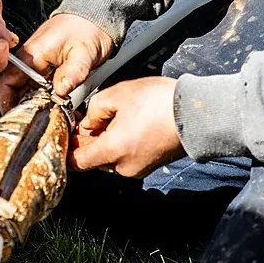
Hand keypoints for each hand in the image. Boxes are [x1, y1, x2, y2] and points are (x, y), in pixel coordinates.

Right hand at [0, 13, 113, 112]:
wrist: (96, 15)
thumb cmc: (89, 28)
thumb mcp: (84, 53)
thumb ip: (73, 73)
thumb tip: (60, 91)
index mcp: (32, 54)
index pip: (6, 81)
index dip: (6, 102)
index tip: (16, 118)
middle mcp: (30, 59)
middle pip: (13, 89)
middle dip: (21, 108)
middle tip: (34, 124)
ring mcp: (37, 63)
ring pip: (26, 90)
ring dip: (33, 104)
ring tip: (45, 119)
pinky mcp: (46, 66)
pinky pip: (37, 86)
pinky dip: (43, 98)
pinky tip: (54, 107)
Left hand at [68, 77, 183, 177]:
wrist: (197, 113)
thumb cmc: (160, 103)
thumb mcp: (118, 94)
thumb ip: (94, 109)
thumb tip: (88, 121)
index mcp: (112, 152)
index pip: (77, 162)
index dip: (68, 147)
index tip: (67, 133)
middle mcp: (124, 167)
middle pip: (94, 159)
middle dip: (88, 140)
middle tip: (88, 118)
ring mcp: (139, 168)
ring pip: (111, 157)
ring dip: (106, 141)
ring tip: (112, 116)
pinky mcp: (151, 163)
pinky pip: (127, 156)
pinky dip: (122, 143)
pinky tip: (127, 123)